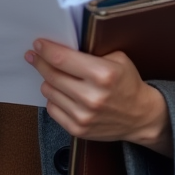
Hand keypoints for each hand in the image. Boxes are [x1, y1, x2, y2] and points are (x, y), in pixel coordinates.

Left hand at [26, 39, 173, 156]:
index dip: (46, 50)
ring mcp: (84, 115)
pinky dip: (54, 99)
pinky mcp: (78, 129)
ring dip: (48, 81)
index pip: (62, 58)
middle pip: (51, 74)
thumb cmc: (127, 84)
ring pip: (48, 91)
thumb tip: (61, 46)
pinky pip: (52, 109)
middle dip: (40, 62)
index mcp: (103, 74)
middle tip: (34, 56)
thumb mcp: (117, 59)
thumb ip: (91, 53)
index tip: (38, 45)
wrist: (140, 116)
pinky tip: (62, 93)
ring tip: (55, 76)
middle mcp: (92, 96)